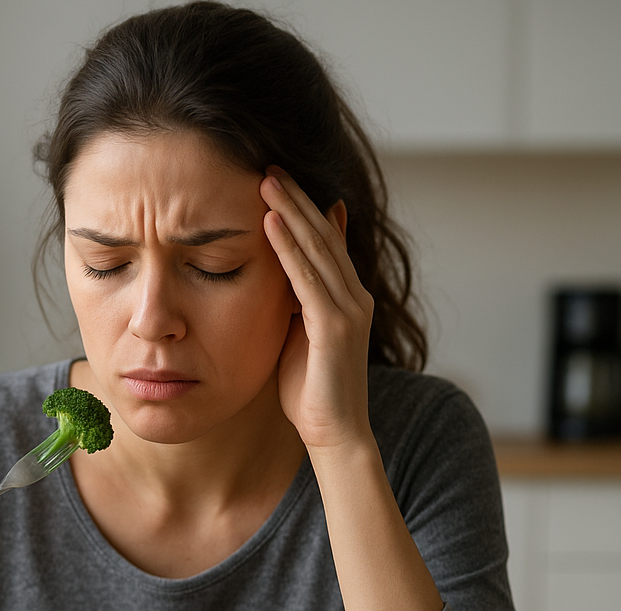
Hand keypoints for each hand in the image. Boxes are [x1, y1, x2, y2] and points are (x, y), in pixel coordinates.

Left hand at [260, 168, 374, 453]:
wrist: (335, 434)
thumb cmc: (312, 394)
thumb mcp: (300, 339)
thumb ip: (295, 307)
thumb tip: (278, 283)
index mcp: (346, 300)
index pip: (326, 244)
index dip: (305, 211)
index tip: (279, 183)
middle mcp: (354, 298)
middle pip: (324, 235)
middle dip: (297, 199)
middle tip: (270, 166)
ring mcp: (349, 310)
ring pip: (318, 248)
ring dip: (291, 211)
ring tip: (266, 179)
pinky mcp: (335, 326)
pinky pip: (307, 278)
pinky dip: (288, 247)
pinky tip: (270, 222)